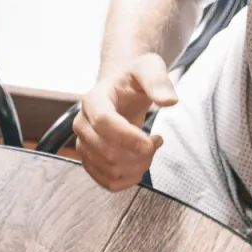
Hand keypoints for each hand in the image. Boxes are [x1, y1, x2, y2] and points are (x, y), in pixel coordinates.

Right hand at [73, 53, 175, 191]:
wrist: (119, 92)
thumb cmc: (133, 80)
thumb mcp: (149, 68)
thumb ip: (159, 81)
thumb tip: (169, 101)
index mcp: (93, 100)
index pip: (104, 122)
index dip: (128, 137)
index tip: (154, 142)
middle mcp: (82, 124)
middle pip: (107, 152)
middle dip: (140, 154)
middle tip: (157, 141)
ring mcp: (83, 145)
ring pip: (110, 170)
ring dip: (138, 166)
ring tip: (150, 149)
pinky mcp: (90, 162)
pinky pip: (109, 182)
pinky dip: (131, 178)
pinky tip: (141, 162)